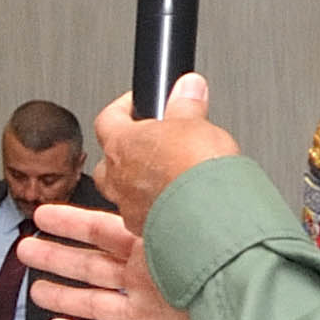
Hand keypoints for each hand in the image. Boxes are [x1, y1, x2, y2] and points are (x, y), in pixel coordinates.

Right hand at [14, 200, 228, 319]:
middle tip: (28, 249)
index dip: (70, 223)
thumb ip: (165, 194)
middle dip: (57, 257)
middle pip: (92, 266)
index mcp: (157, 244)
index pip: (102, 229)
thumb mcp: (189, 218)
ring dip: (64, 296)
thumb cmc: (232, 269)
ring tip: (37, 290)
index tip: (45, 215)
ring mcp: (151, 312)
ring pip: (96, 303)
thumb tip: (173, 123)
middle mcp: (151, 277)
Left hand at [88, 75, 241, 226]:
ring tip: (165, 178)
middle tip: (150, 145)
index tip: (137, 103)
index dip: (123, 108)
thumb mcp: (196, 122)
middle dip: (128, 153)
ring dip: (141, 185)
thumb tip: (188, 87)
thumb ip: (187, 103)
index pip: (108, 118)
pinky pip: (144, 217)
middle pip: (109, 162)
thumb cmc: (195, 170)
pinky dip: (157, 210)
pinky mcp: (148, 232)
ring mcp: (131, 208)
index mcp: (122, 144)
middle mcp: (119, 179)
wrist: (211, 215)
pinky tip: (177, 206)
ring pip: (125, 194)